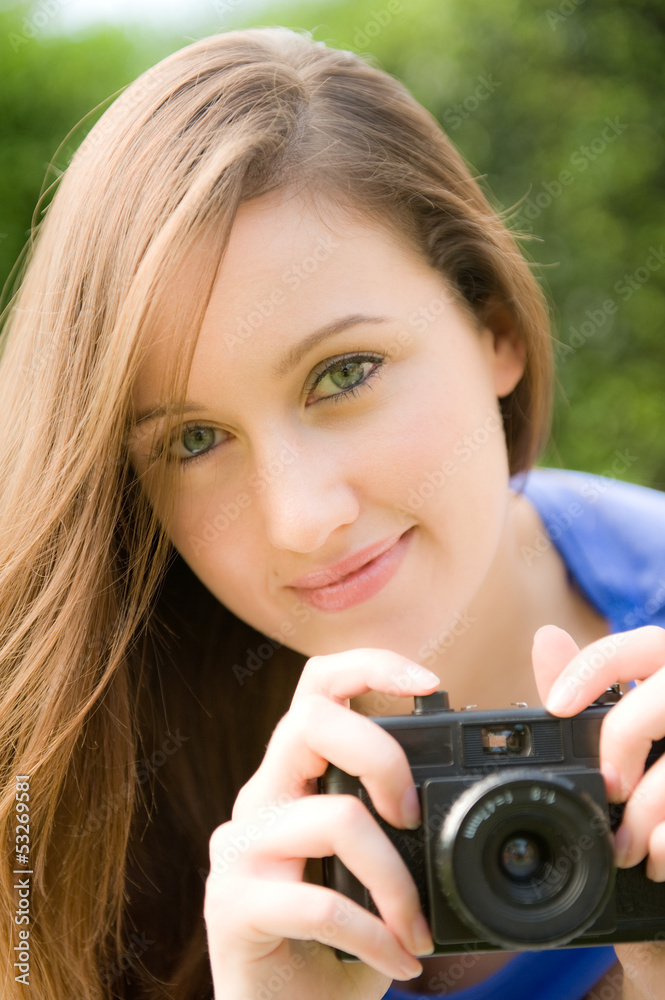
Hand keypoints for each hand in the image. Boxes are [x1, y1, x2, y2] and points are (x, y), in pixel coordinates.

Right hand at [203, 649, 437, 999]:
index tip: (431, 684)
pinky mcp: (231, 906)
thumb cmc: (337, 943)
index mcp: (294, 777)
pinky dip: (375, 935)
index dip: (370, 665)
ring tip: (418, 930)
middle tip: (413, 817)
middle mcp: (259, 799)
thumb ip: (399, 826)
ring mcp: (239, 850)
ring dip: (396, 881)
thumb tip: (469, 793)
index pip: (316, 685)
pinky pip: (319, 902)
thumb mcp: (375, 870)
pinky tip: (399, 961)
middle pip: (309, 720)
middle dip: (382, 757)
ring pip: (334, 818)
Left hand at [532, 623, 664, 998]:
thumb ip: (592, 701)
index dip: (598, 664)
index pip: (648, 644)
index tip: (555, 705)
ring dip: (654, 804)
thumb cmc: (656, 821)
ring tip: (629, 848)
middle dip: (627, 734)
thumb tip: (546, 639)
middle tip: (607, 786)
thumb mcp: (623, 760)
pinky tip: (662, 863)